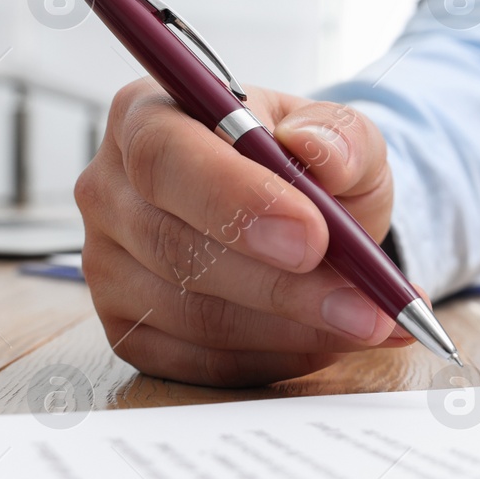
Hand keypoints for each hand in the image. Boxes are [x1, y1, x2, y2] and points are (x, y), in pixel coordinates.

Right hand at [74, 78, 411, 385]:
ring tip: (371, 321)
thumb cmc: (307, 167)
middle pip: (177, 247)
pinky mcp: (129, 331)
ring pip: (195, 316)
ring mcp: (108, 267)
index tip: (312, 235)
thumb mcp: (340, 135)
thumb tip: (318, 151)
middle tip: (366, 304)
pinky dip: (278, 357)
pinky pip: (201, 362)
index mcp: (147, 116)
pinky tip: (332, 340)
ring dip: (295, 329)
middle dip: (285, 285)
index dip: (235, 199)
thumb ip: (340, 135)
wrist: (305, 221)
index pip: (164, 156)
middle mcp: (110, 191)